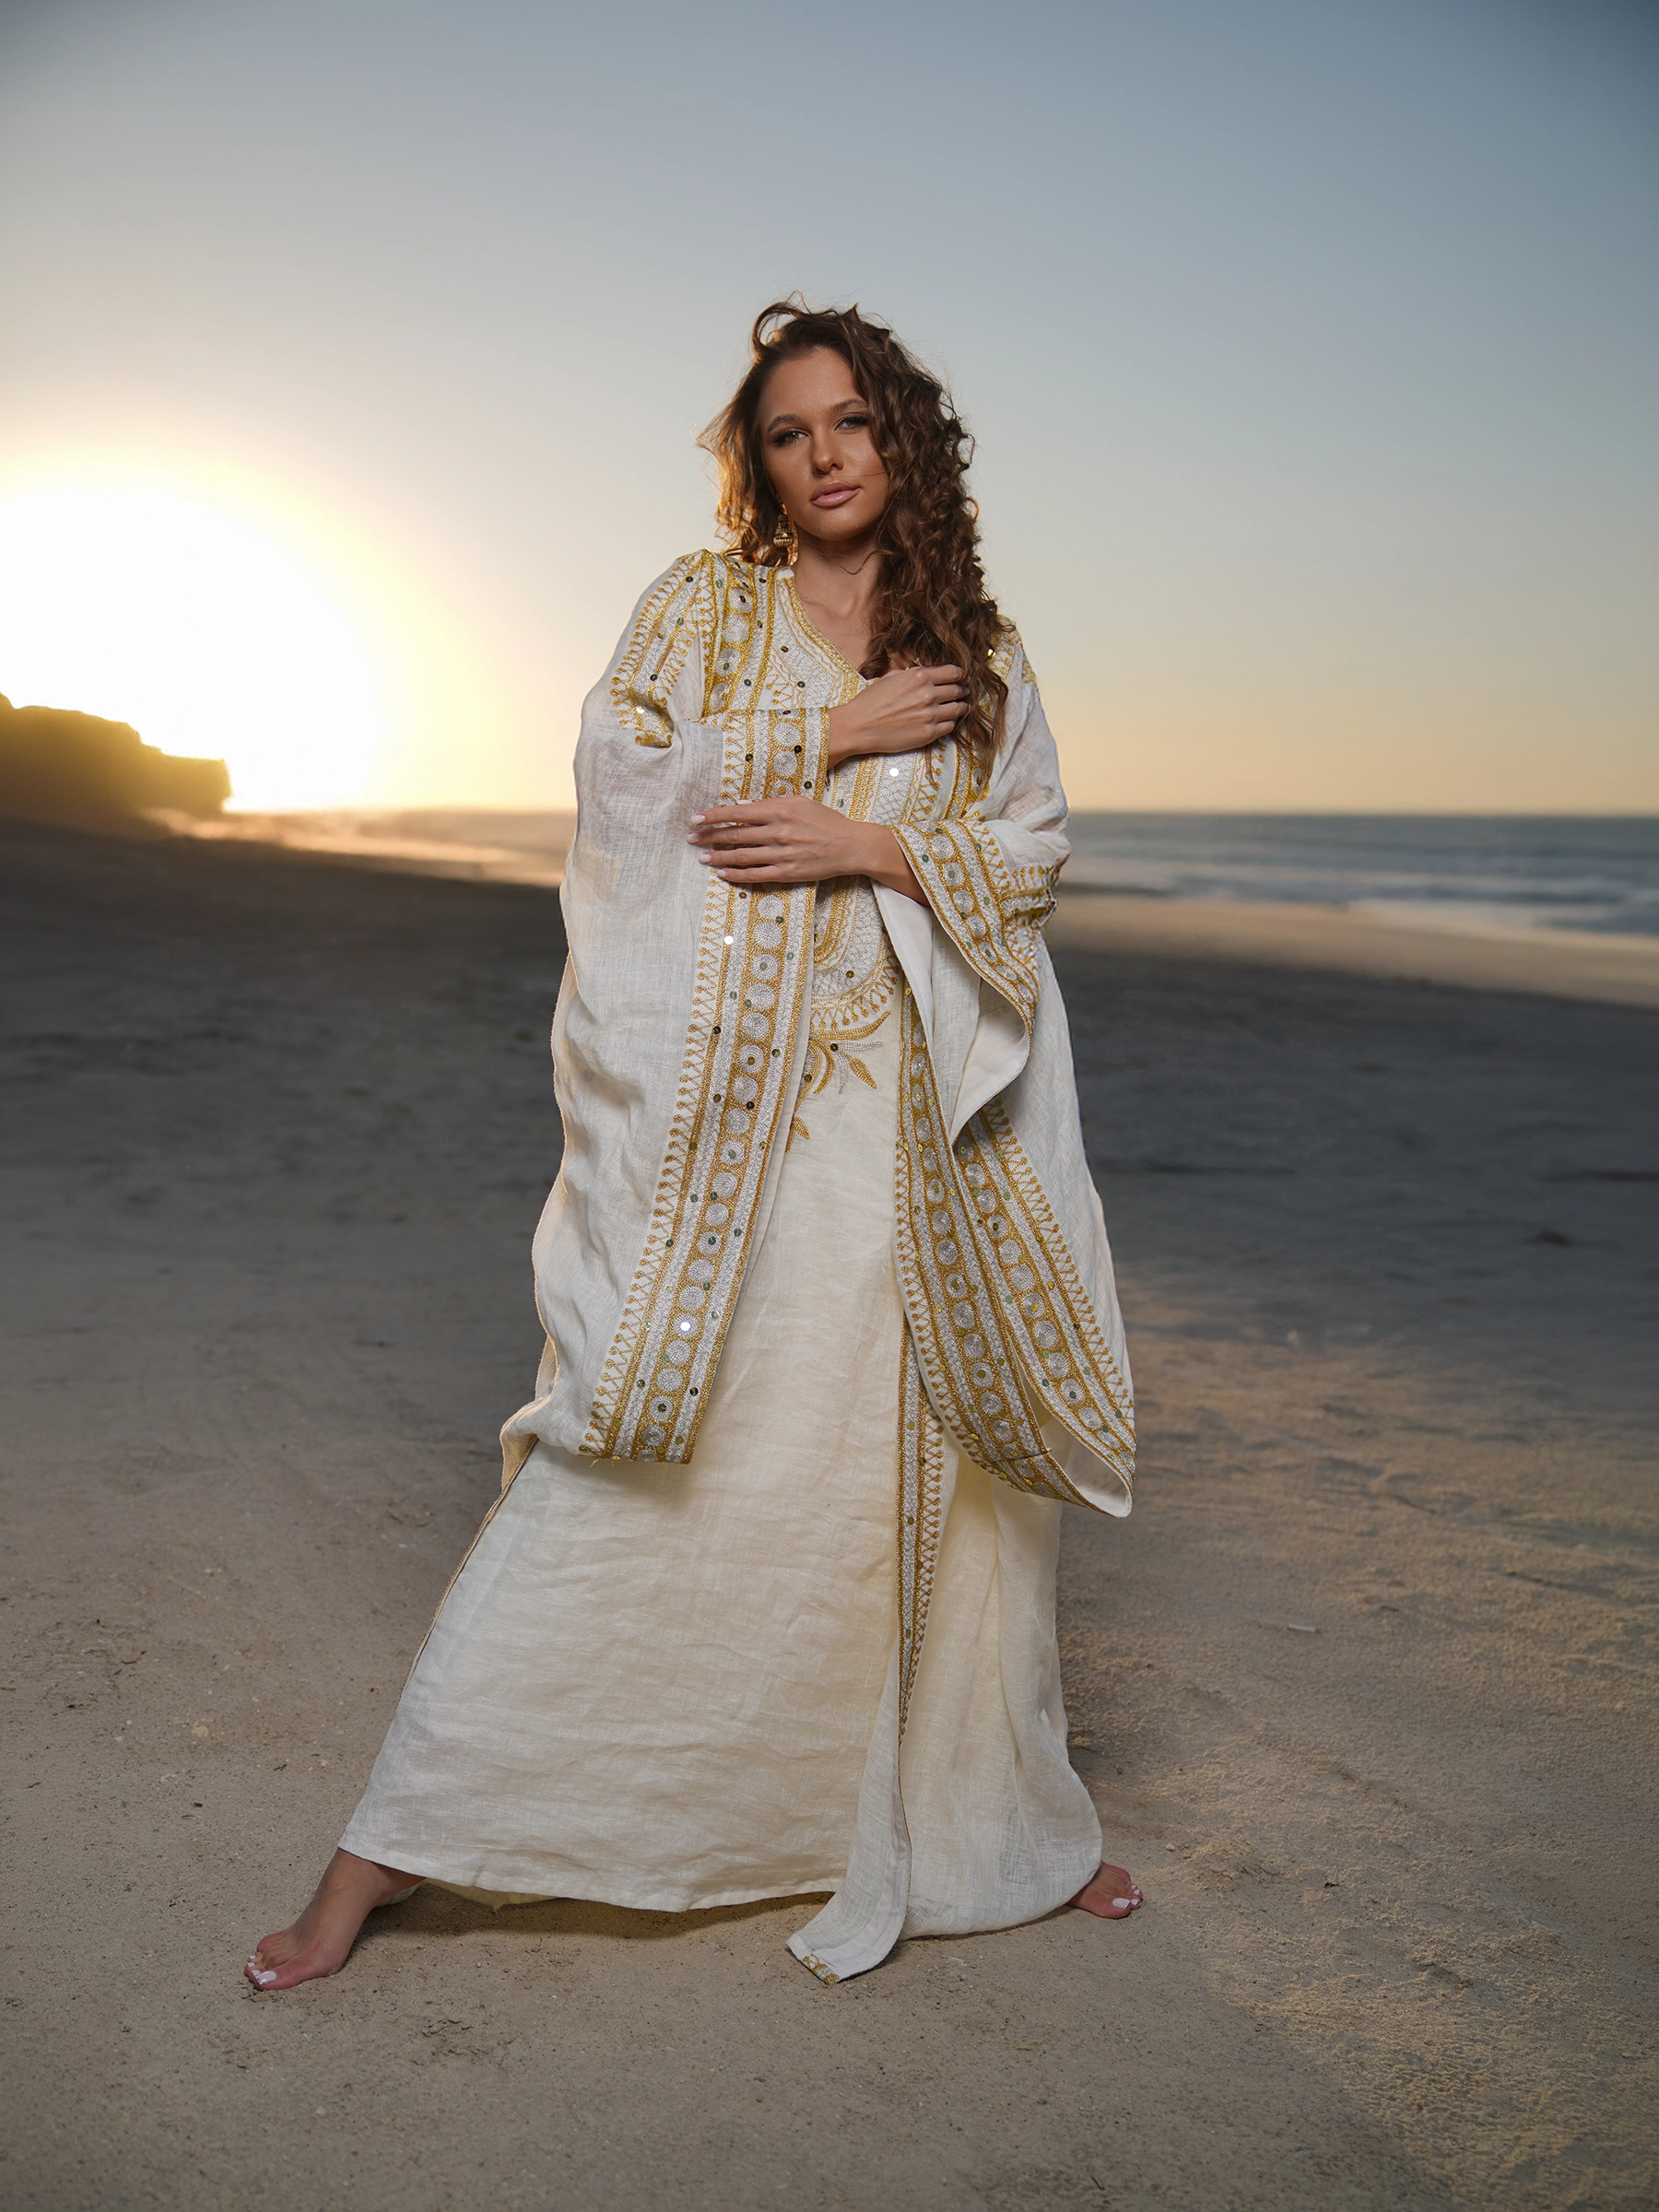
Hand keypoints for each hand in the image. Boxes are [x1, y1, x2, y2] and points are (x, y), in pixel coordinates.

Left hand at [687, 796, 923, 899]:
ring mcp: (782, 853)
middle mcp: (778, 831)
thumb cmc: (826, 821)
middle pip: (735, 834)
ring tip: (702, 858)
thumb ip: (772, 804)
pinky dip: (737, 875)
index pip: (739, 812)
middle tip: (692, 838)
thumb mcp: (800, 803)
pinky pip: (756, 875)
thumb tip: (745, 808)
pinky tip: (723, 874)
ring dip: (719, 857)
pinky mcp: (787, 872)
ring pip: (742, 856)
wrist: (851, 845)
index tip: (697, 818)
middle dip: (710, 837)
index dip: (715, 816)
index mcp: (780, 810)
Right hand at [825, 665, 965, 767]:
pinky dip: (950, 722)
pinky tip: (947, 720)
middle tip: (964, 691)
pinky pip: (949, 726)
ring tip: (962, 706)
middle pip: (957, 690)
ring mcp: (930, 715)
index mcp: (920, 676)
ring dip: (961, 707)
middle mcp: (928, 694)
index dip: (961, 674)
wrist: (859, 726)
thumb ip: (911, 673)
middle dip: (962, 690)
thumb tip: (925, 673)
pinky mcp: (929, 733)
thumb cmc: (870, 701)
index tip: (962, 677)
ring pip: (958, 709)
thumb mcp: (890, 677)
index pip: (953, 672)